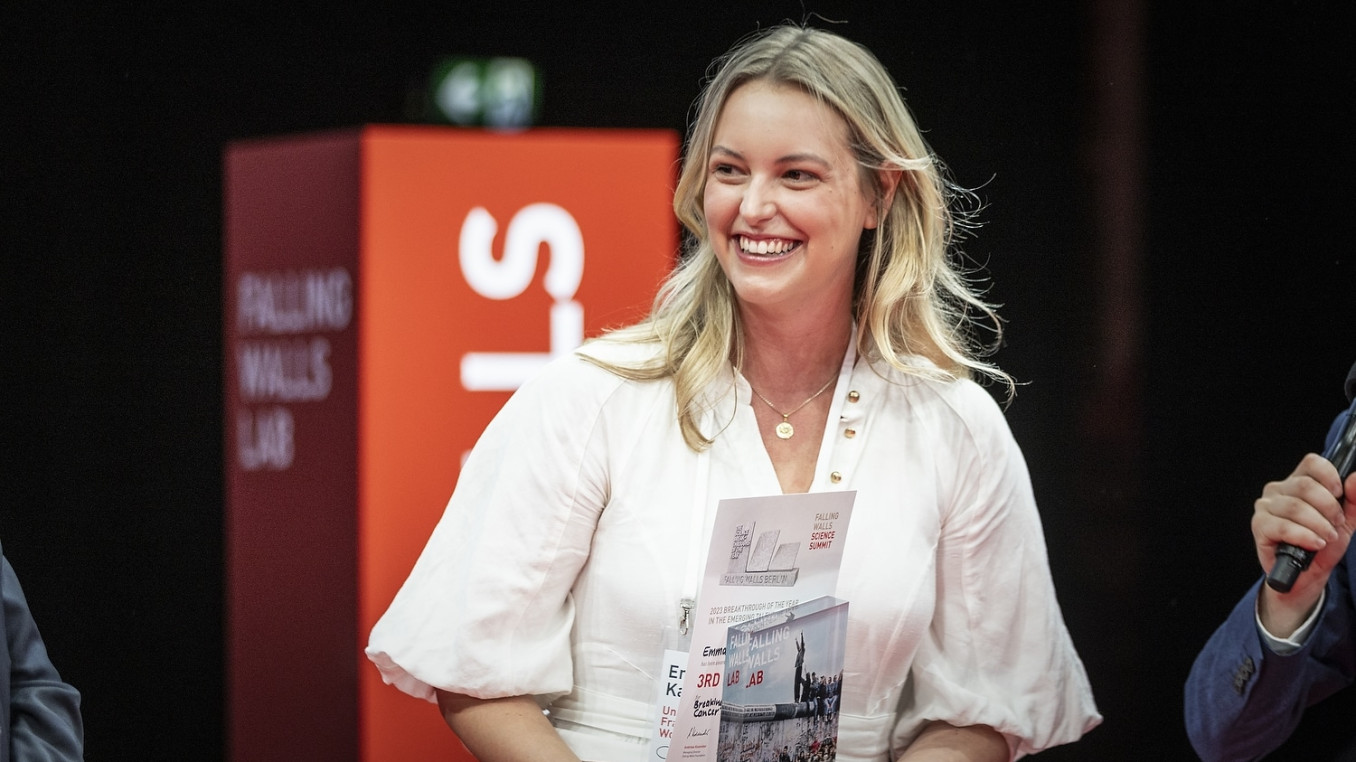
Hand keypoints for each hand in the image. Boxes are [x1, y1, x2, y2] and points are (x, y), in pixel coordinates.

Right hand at [1253, 453, 1355, 635]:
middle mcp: (1279, 490)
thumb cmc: (1322, 544)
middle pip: (1305, 485)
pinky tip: (1314, 544)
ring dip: (1318, 525)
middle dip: (1328, 507)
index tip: (1340, 493)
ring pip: (1295, 506)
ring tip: (1327, 538)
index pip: (1312, 463)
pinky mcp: (1259, 525)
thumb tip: (1355, 478)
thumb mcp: (1345, 522)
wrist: (1306, 576)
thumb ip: (1353, 500)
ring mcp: (1265, 507)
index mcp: (1299, 482)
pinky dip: (1303, 536)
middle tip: (1336, 525)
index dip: (1329, 475)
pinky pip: (1282, 525)